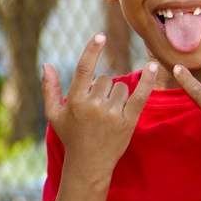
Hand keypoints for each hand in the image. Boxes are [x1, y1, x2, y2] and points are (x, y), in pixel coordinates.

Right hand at [41, 35, 155, 175]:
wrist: (89, 164)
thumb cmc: (70, 136)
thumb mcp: (54, 114)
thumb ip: (50, 88)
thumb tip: (46, 64)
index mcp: (76, 101)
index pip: (85, 69)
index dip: (92, 50)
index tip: (100, 36)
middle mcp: (94, 106)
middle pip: (105, 79)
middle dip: (102, 88)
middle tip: (96, 108)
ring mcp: (113, 114)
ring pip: (120, 87)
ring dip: (116, 94)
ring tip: (108, 114)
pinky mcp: (129, 121)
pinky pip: (141, 95)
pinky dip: (147, 81)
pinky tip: (153, 67)